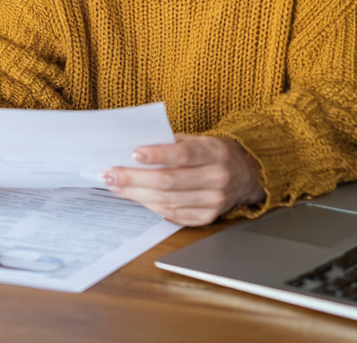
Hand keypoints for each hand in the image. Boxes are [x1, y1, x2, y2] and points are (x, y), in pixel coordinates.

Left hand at [103, 134, 264, 225]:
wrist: (246, 174)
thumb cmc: (212, 152)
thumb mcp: (197, 138)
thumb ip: (171, 142)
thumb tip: (134, 150)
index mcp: (214, 152)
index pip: (183, 154)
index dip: (157, 155)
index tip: (133, 153)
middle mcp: (217, 178)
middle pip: (169, 182)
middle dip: (134, 179)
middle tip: (111, 174)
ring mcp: (214, 201)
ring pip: (168, 201)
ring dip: (137, 195)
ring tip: (117, 186)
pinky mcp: (209, 217)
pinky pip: (175, 215)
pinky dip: (153, 207)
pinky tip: (138, 198)